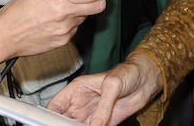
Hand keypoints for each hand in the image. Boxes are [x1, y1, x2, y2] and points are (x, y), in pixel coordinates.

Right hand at [0, 0, 110, 63]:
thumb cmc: (19, 10)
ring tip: (64, 8)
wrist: (6, 35)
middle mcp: (65, 14)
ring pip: (86, 17)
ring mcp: (66, 29)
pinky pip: (75, 29)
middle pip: (98, 6)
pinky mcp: (64, 41)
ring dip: (82, 11)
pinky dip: (71, 23)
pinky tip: (57, 20)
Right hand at [48, 56, 163, 125]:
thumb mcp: (113, 85)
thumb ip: (104, 107)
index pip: (55, 105)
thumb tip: (95, 125)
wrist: (145, 81)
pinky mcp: (103, 124)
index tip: (47, 124)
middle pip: (63, 120)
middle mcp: (81, 104)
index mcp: (77, 89)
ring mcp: (91, 115)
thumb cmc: (128, 73)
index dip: (49, 115)